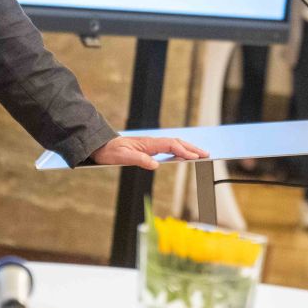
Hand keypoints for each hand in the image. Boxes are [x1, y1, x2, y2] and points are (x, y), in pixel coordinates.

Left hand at [87, 136, 207, 169]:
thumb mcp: (123, 158)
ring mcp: (151, 144)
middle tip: (205, 154)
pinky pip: (168, 148)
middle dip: (191, 148)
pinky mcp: (149, 148)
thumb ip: (139, 160)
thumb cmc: (111, 152)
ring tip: (199, 154)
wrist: (101, 146)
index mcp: (148, 144)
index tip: (194, 157)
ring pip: (173, 144)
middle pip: (176, 142)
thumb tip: (156, 165)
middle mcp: (152, 142)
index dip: (183, 151)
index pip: (170, 145)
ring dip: (187, 148)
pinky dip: (179, 150)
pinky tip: (183, 155)